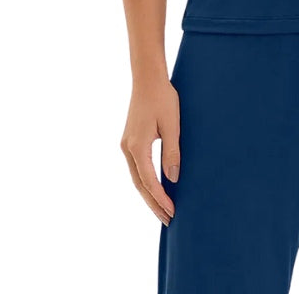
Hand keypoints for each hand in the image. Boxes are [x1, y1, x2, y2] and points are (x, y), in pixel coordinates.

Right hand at [120, 77, 181, 225]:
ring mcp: (126, 145)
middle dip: (153, 203)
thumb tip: (172, 178)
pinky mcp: (129, 141)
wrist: (147, 78)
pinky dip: (145, 182)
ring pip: (136, 178)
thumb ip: (172, 151)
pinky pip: (136, 168)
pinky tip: (155, 188)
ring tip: (162, 210)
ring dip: (148, 195)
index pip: (148, 181)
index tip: (172, 212)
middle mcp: (127, 148)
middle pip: (139, 184)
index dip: (160, 198)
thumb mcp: (172, 124)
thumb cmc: (163, 98)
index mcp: (137, 146)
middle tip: (168, 220)